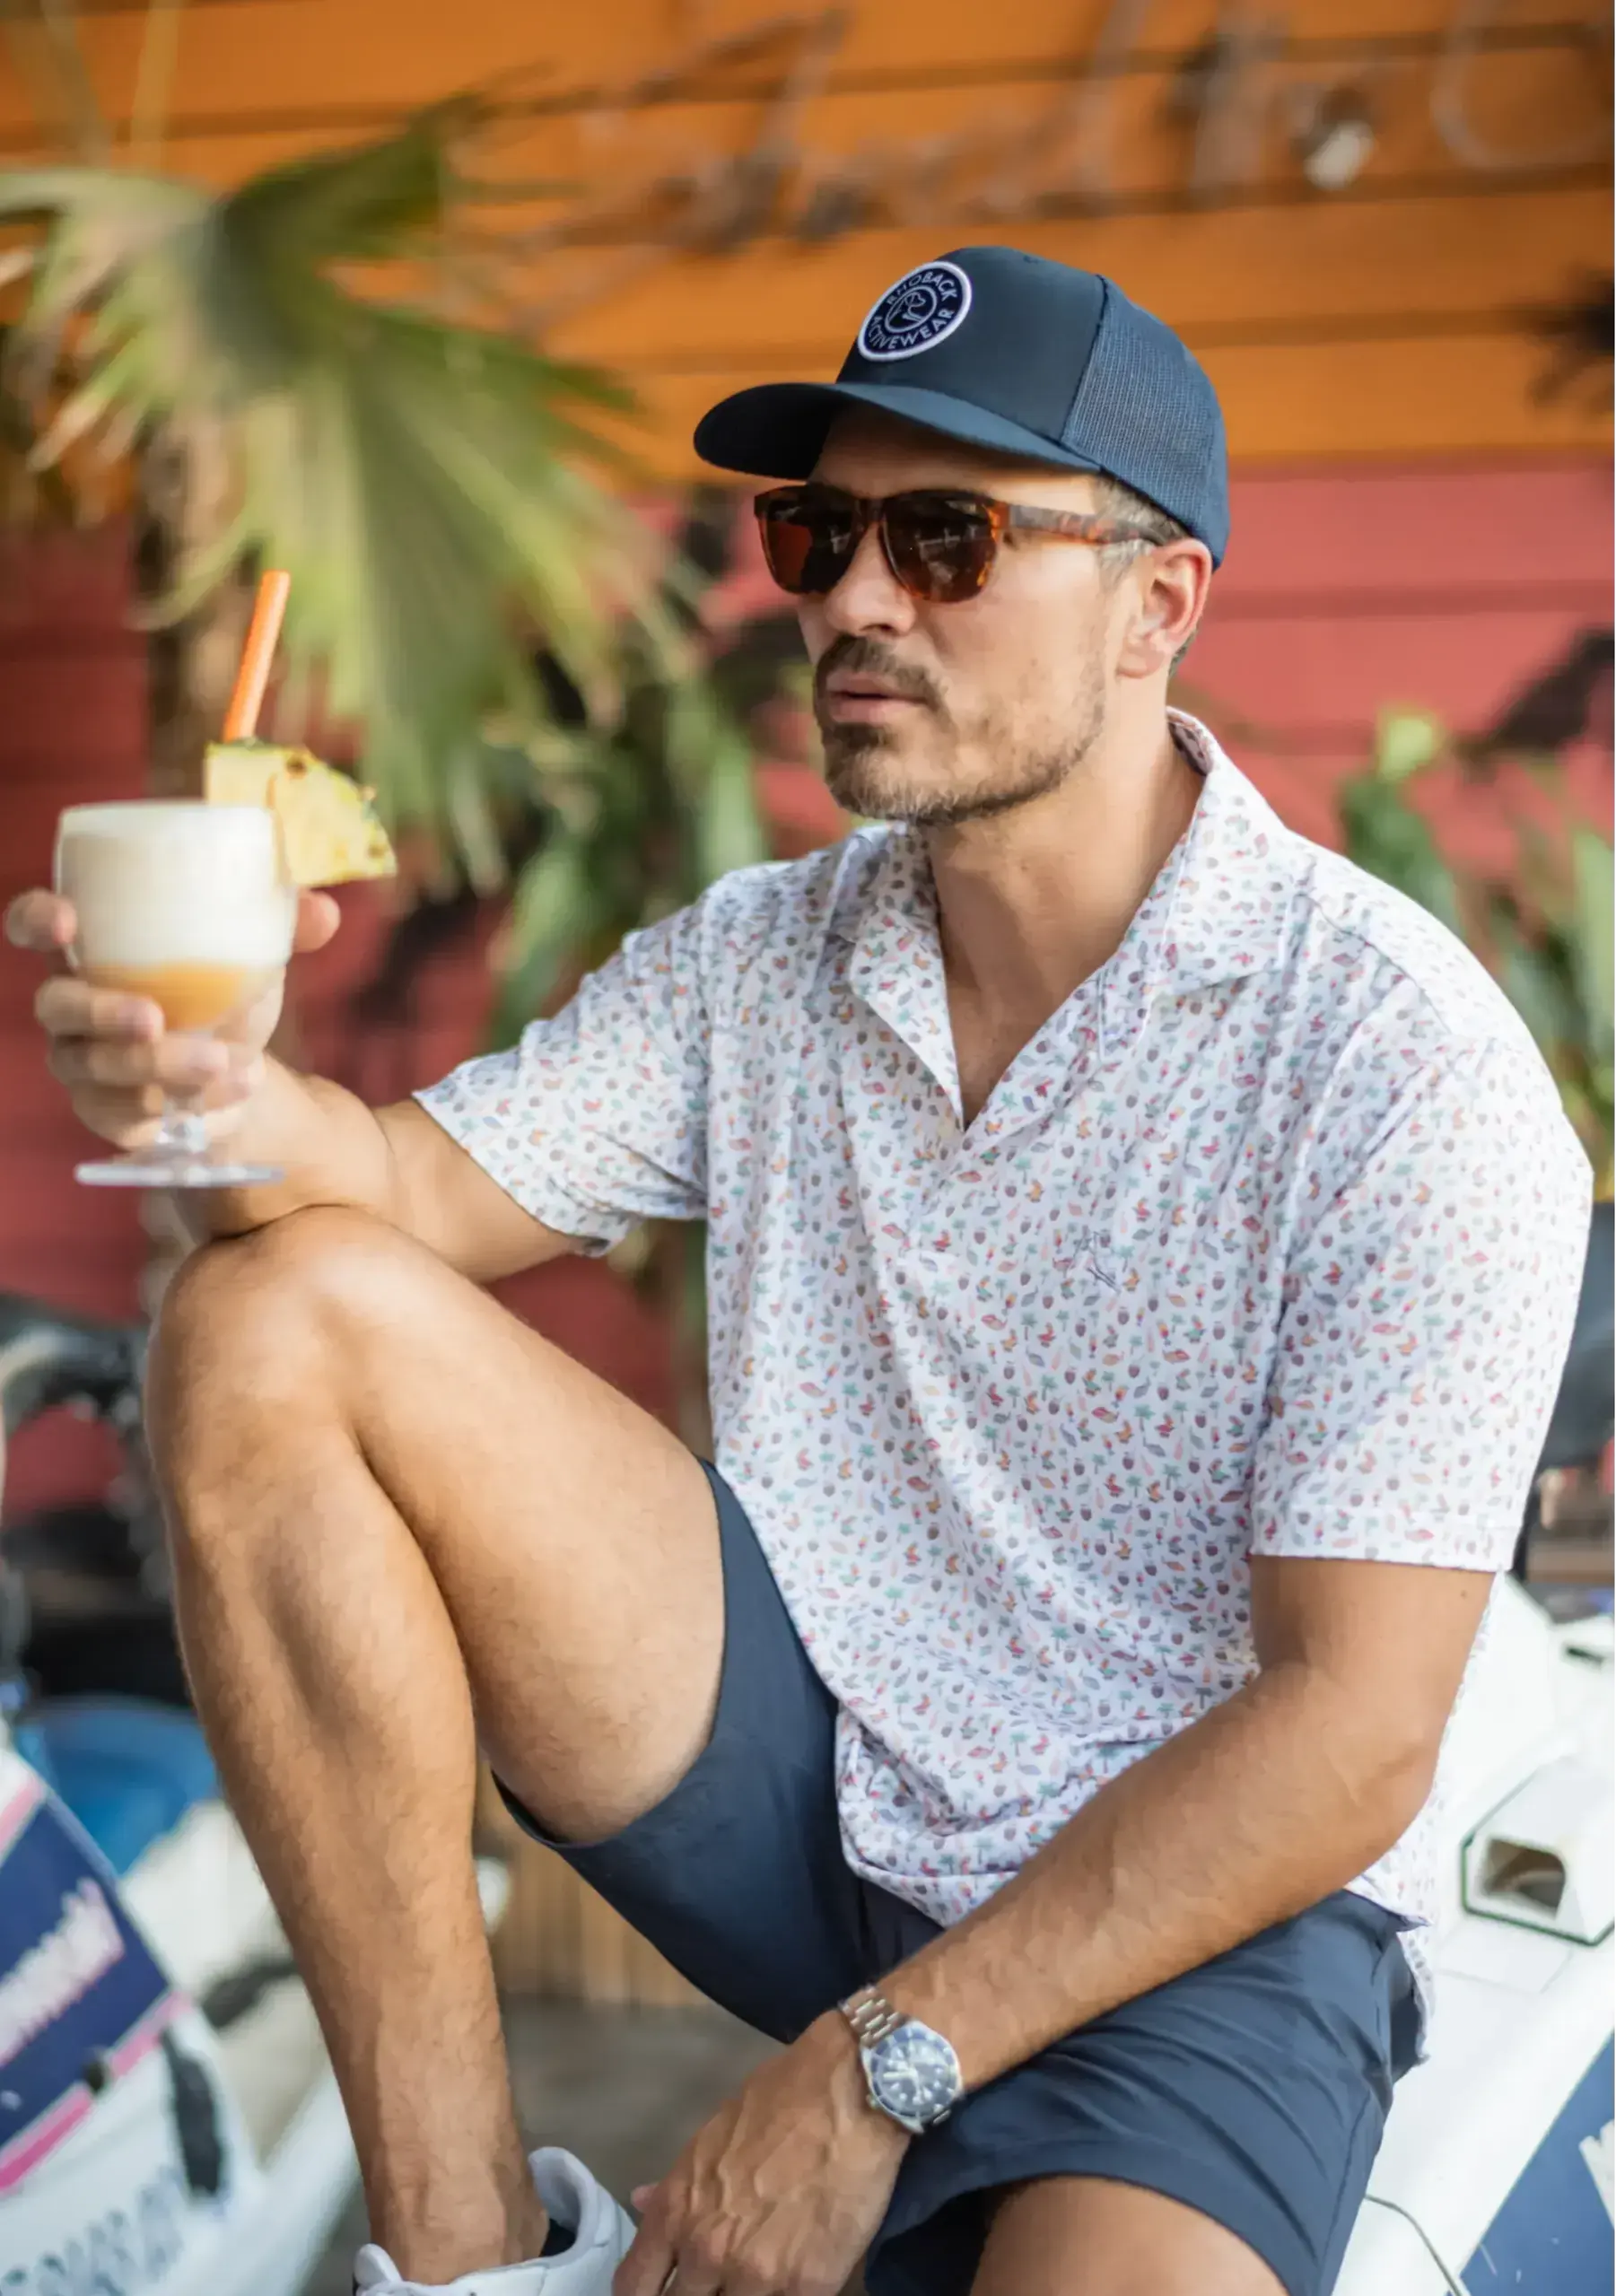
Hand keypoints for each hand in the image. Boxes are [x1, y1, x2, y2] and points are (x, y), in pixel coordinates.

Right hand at [5, 885, 339, 1153]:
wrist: (242, 1067)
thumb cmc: (226, 990)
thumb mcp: (257, 952)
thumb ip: (286, 925)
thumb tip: (324, 911)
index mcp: (93, 949)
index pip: (34, 925)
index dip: (37, 920)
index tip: (68, 920)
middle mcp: (73, 1006)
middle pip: (56, 1006)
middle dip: (102, 1012)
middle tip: (154, 1017)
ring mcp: (84, 1063)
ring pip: (95, 1067)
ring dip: (158, 1066)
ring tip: (221, 1059)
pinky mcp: (108, 1113)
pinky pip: (128, 1115)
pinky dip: (185, 1102)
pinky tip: (234, 1089)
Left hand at [615, 2015, 907, 2295]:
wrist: (849, 2092)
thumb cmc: (780, 2099)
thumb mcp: (712, 2137)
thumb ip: (677, 2185)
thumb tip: (641, 2201)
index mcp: (677, 2212)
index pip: (633, 2286)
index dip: (642, 2295)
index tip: (660, 2289)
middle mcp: (706, 2252)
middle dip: (698, 2292)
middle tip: (719, 2276)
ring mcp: (756, 2276)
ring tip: (760, 2270)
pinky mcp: (807, 2288)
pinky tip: (791, 2280)